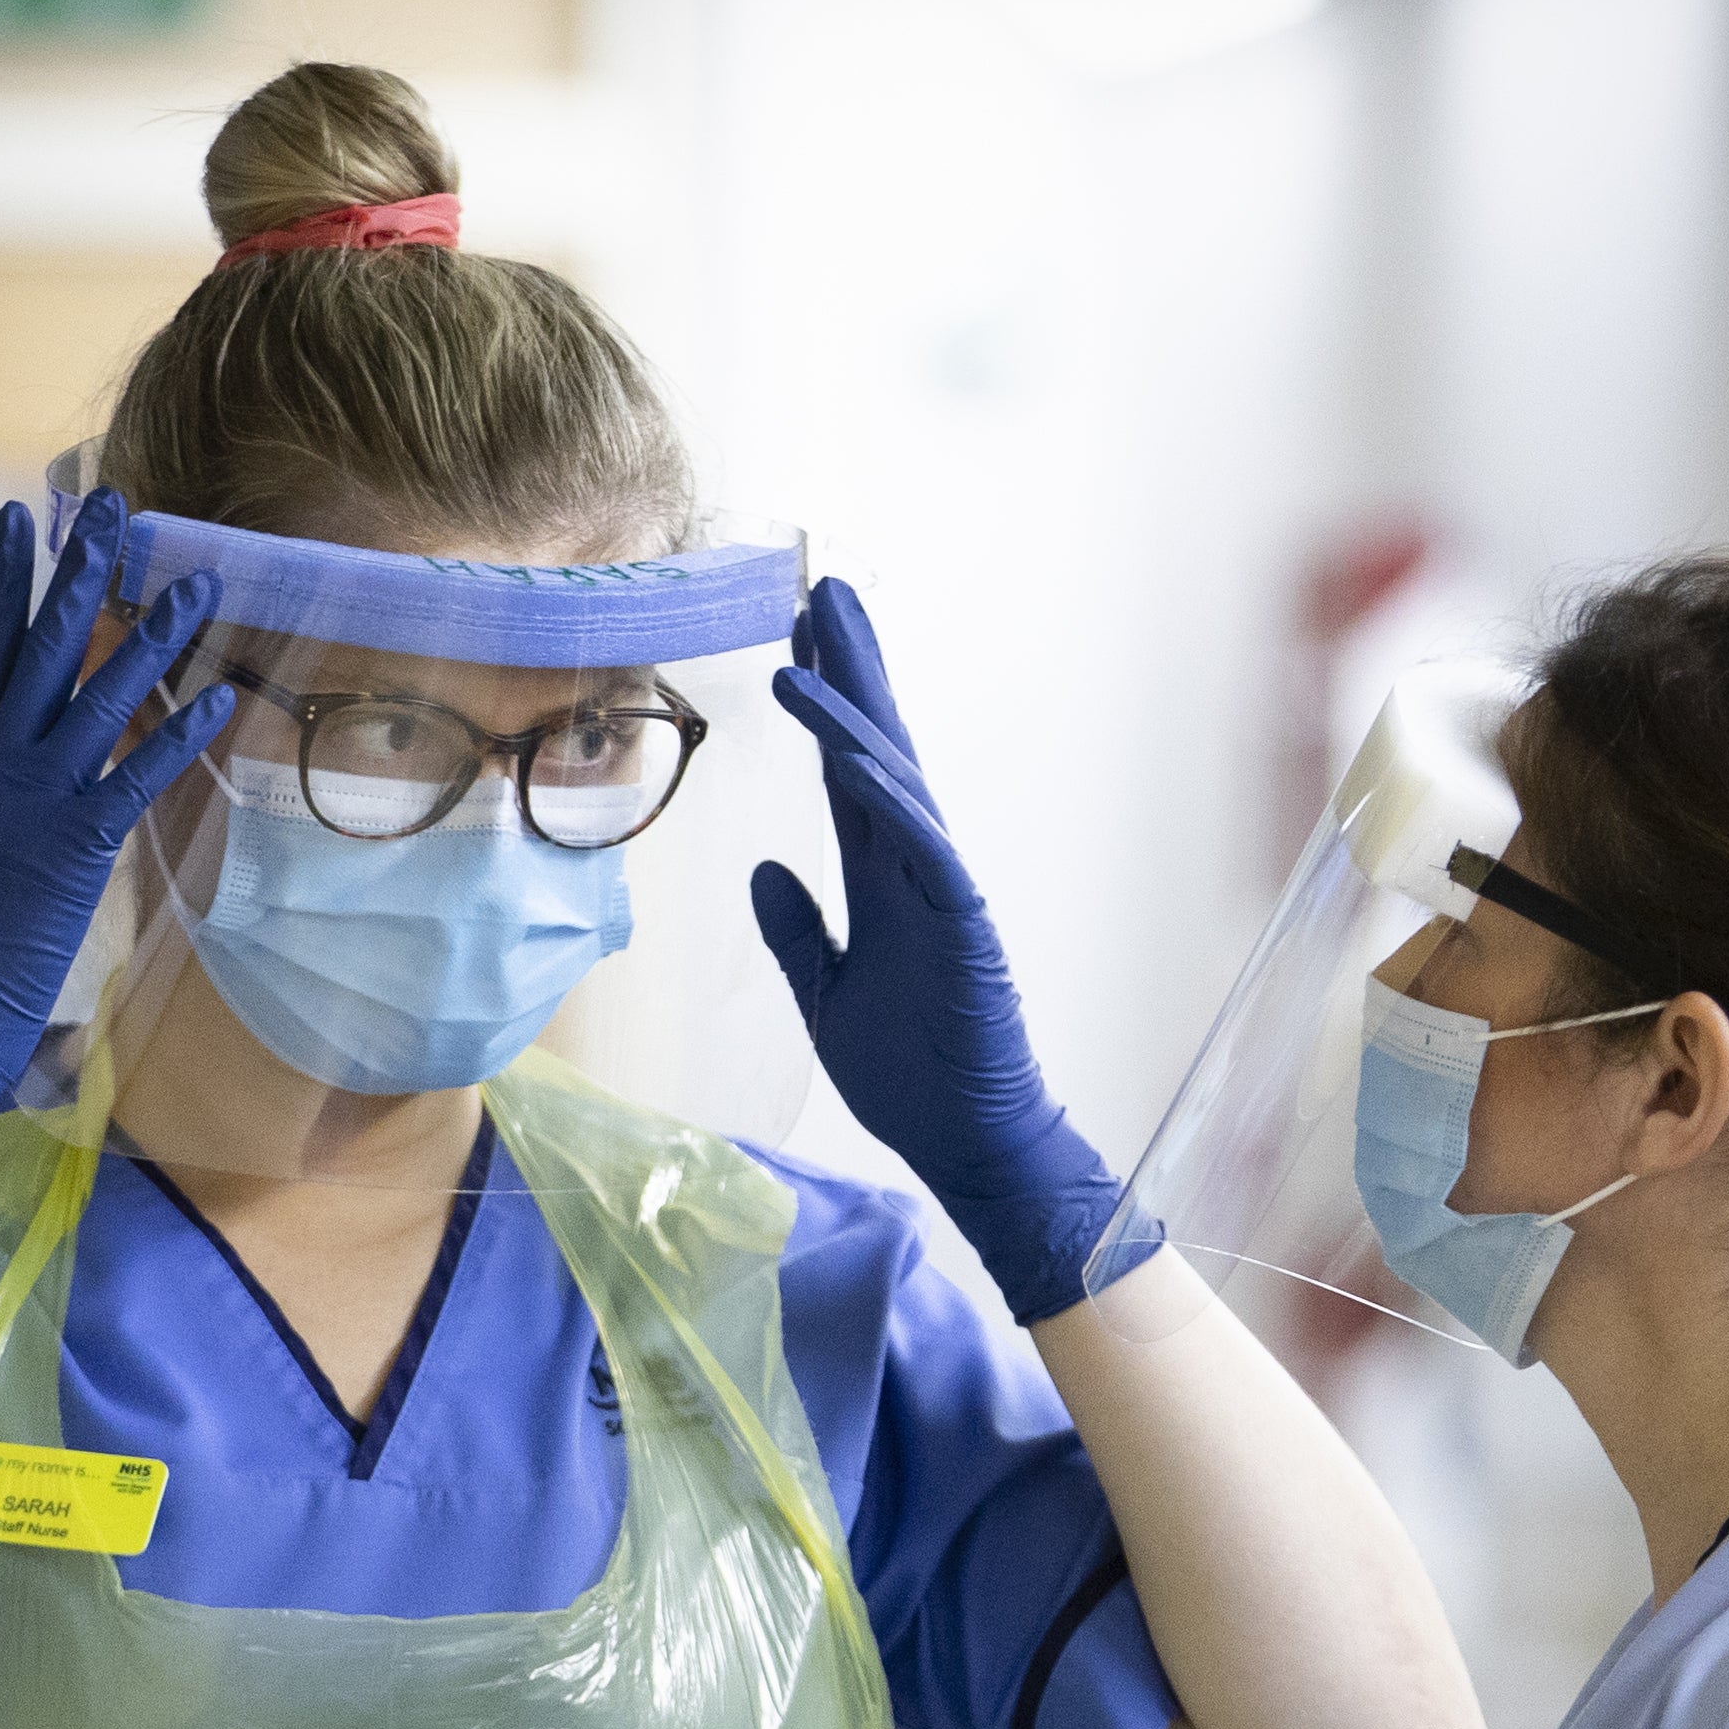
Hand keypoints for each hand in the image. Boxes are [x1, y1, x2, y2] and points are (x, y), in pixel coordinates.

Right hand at [0, 494, 236, 1205]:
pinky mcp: (75, 847)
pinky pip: (139, 778)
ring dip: (151, 637)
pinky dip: (181, 736)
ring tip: (194, 584)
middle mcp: (0, 764)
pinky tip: (221, 698)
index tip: (19, 516)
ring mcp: (37, 800)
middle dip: (81, 572)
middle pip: (45, 645)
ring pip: (100, 697)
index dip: (6, 578)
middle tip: (112, 507)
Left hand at [748, 579, 1148, 1323]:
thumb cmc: (909, 1075)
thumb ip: (795, 929)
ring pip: (897, 780)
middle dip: (851, 668)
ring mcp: (944, 892)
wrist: (966, 1141)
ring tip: (814, 643)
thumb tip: (762, 869)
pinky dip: (890, 800)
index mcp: (883, 879)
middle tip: (821, 587)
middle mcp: (915, 868)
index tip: (798, 634)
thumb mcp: (823, 991)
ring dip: (855, 711)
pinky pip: (926, 851)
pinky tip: (853, 754)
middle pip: (878, 748)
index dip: (826, 702)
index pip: (848, 770)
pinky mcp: (965, 929)